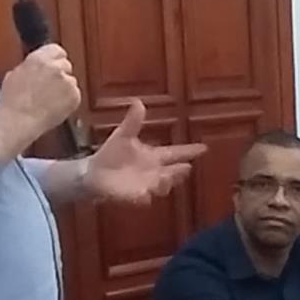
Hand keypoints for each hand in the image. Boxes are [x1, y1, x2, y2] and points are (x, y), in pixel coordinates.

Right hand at [0, 44, 80, 134]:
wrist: (20, 119)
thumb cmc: (13, 101)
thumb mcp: (16, 73)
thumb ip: (31, 66)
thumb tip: (38, 66)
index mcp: (39, 58)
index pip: (57, 50)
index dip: (55, 59)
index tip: (53, 66)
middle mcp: (55, 67)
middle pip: (66, 65)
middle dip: (60, 74)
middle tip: (51, 86)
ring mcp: (67, 82)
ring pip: (71, 81)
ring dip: (65, 88)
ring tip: (50, 100)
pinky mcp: (75, 96)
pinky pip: (75, 95)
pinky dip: (69, 101)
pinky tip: (56, 107)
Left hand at [82, 100, 206, 205]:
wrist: (95, 173)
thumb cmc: (111, 155)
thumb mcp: (123, 135)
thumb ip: (133, 122)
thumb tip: (138, 102)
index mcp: (153, 156)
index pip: (175, 153)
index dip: (189, 151)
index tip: (203, 148)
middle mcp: (154, 172)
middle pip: (173, 172)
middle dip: (179, 171)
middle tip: (187, 167)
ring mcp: (146, 185)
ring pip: (162, 185)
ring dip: (166, 182)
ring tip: (167, 176)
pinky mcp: (134, 196)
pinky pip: (143, 198)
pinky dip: (144, 197)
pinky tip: (145, 194)